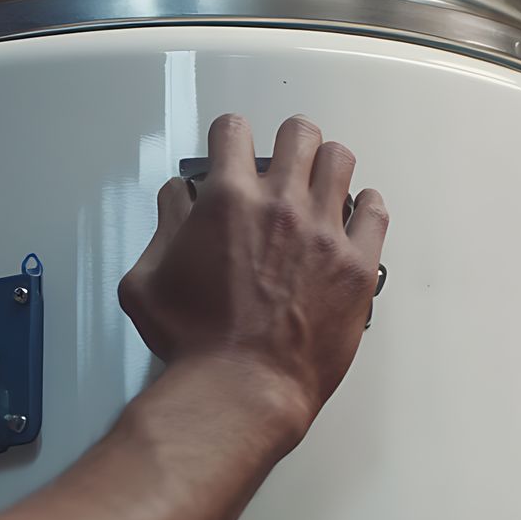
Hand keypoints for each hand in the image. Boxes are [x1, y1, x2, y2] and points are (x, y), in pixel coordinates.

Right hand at [118, 113, 388, 442]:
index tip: (231, 145)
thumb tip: (175, 200)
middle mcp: (281, 205)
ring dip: (325, 166)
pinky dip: (364, 205)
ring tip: (319, 183)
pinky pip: (374, 211)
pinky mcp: (357, 264)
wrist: (242, 388)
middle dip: (286, 142)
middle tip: (283, 159)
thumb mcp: (146, 283)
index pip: (234, 131)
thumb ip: (161, 228)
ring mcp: (325, 232)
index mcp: (228, 201)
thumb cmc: (196, 343)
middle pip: (298, 134)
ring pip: (340, 160)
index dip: (229, 136)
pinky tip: (355, 213)